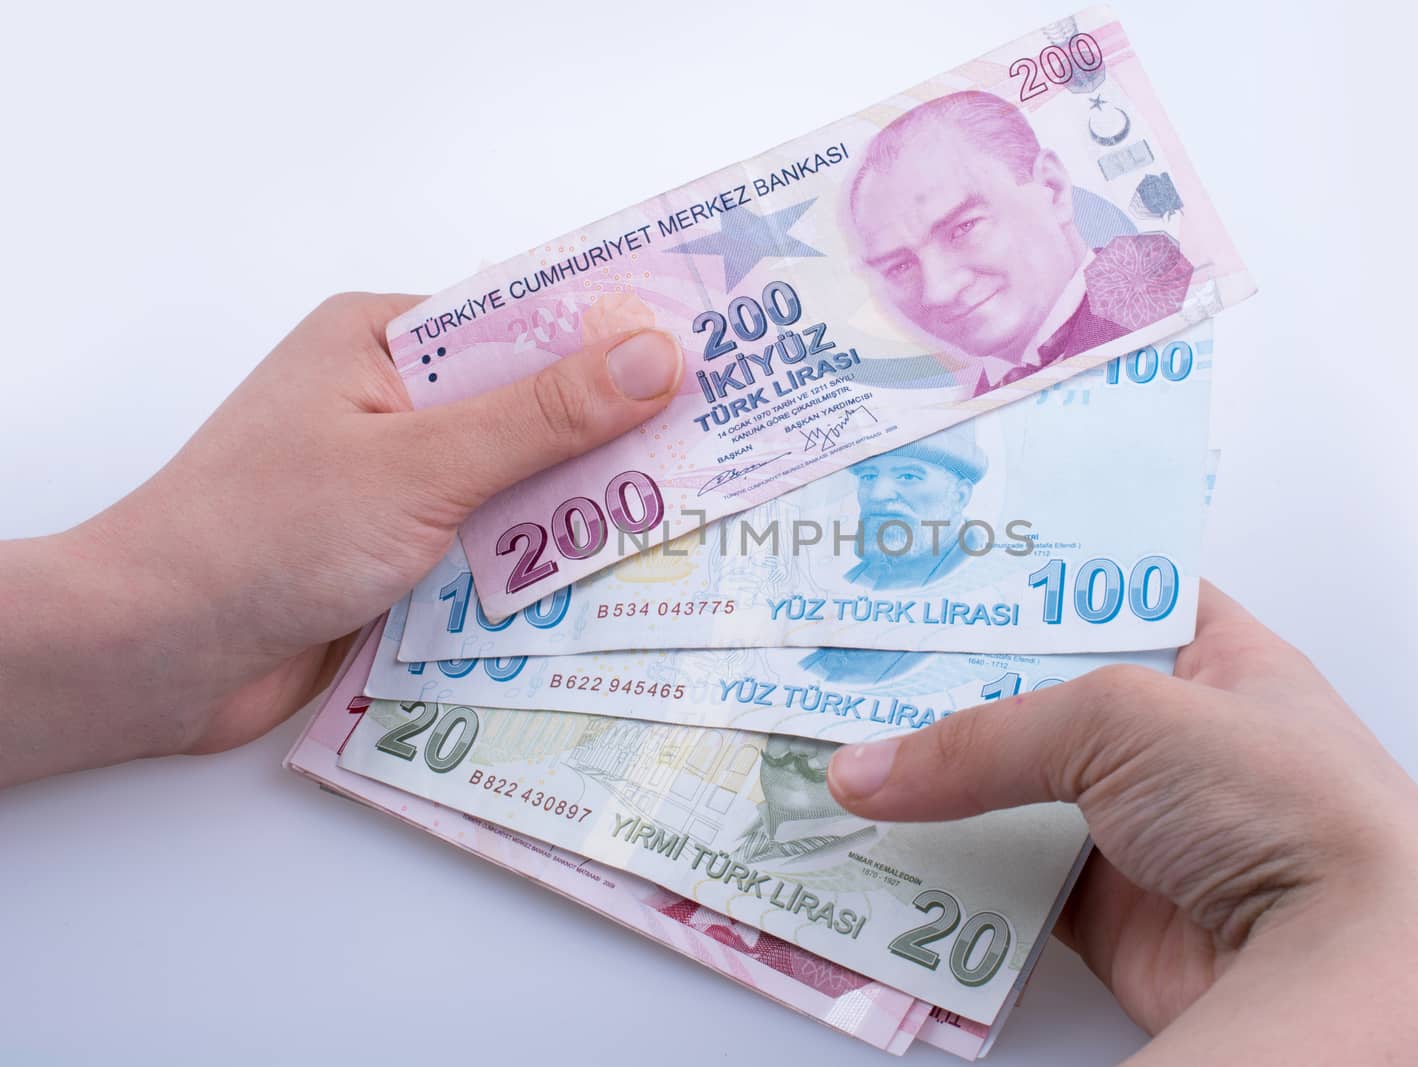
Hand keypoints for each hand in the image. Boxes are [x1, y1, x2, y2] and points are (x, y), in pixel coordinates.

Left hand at [0, 293, 681, 784]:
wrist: (157, 657)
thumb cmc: (264, 536)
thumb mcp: (420, 465)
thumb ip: (542, 416)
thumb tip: (656, 356)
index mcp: (383, 341)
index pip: (525, 319)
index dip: (616, 334)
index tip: (715, 348)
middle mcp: (393, 402)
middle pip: (533, 405)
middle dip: (616, 432)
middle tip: (729, 443)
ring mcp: (397, 482)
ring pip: (520, 483)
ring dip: (584, 508)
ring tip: (699, 516)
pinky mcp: (400, 555)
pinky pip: (495, 546)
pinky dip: (543, 562)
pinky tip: (619, 580)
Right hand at [827, 583, 1417, 1065]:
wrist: (1332, 963)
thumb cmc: (1276, 803)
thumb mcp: (1121, 720)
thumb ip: (986, 737)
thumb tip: (869, 769)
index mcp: (1217, 660)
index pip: (1114, 595)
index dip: (1036, 581)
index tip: (946, 570)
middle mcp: (1182, 741)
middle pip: (1047, 698)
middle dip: (963, 689)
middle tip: (867, 665)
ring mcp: (1145, 828)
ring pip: (1021, 792)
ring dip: (949, 784)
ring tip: (854, 749)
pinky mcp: (1111, 908)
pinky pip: (1012, 878)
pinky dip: (957, 869)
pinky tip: (892, 843)